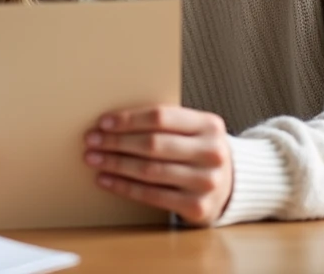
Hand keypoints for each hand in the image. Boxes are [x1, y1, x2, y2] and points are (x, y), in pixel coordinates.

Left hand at [83, 105, 232, 225]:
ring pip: (149, 171)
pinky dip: (124, 187)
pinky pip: (152, 195)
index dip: (129, 119)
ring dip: (116, 164)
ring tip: (93, 159)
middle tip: (91, 141)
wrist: (232, 185)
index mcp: (209, 125)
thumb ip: (165, 123)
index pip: (161, 117)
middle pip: (153, 144)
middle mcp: (211, 152)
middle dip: (116, 142)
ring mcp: (206, 181)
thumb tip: (112, 121)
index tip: (103, 122)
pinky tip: (106, 180)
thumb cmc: (199, 151)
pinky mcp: (197, 207)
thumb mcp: (193, 130)